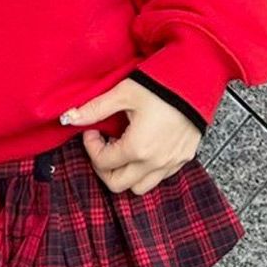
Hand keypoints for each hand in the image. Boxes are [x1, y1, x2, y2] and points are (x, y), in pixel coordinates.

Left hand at [59, 77, 201, 195]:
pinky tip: (142, 148)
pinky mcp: (184, 159)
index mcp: (138, 148)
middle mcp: (155, 163)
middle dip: (103, 166)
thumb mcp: (123, 93)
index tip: (93, 130)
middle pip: (118, 184)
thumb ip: (95, 109)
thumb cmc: (161, 84)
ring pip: (140, 187)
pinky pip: (159, 178)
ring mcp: (172, 164)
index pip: (102, 163)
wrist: (197, 79)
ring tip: (122, 147)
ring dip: (125, 173)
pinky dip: (145, 170)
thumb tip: (69, 117)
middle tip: (102, 144)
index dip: (90, 147)